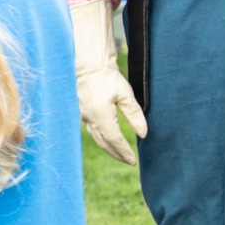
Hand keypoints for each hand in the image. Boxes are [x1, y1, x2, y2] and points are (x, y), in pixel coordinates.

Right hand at [72, 0, 147, 164]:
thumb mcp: (125, 94)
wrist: (87, 64)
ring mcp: (83, 115)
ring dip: (107, 147)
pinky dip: (100, 137)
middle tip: (128, 161)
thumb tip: (143, 134)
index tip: (133, 160)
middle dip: (116, 153)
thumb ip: (134, 115)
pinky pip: (90, 129)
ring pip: (96, 137)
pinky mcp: (81, 110)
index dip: (124, 152)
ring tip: (118, 153)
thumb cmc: (107, 76)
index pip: (114, 140)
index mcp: (101, 116)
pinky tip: (105, 137)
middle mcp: (90, 118)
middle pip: (103, 143)